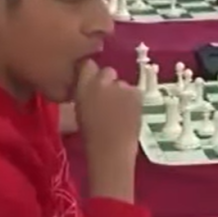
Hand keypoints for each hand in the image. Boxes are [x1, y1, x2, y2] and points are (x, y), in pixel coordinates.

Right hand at [74, 60, 141, 197]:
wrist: (111, 152)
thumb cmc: (90, 137)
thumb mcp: (79, 109)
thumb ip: (84, 92)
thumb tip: (90, 85)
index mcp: (83, 86)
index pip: (88, 64)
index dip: (91, 72)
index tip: (93, 82)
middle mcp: (102, 81)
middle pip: (107, 71)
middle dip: (108, 82)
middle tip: (108, 99)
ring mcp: (122, 87)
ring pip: (122, 84)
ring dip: (121, 93)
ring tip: (119, 110)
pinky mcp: (137, 94)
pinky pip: (135, 92)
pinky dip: (133, 100)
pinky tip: (129, 113)